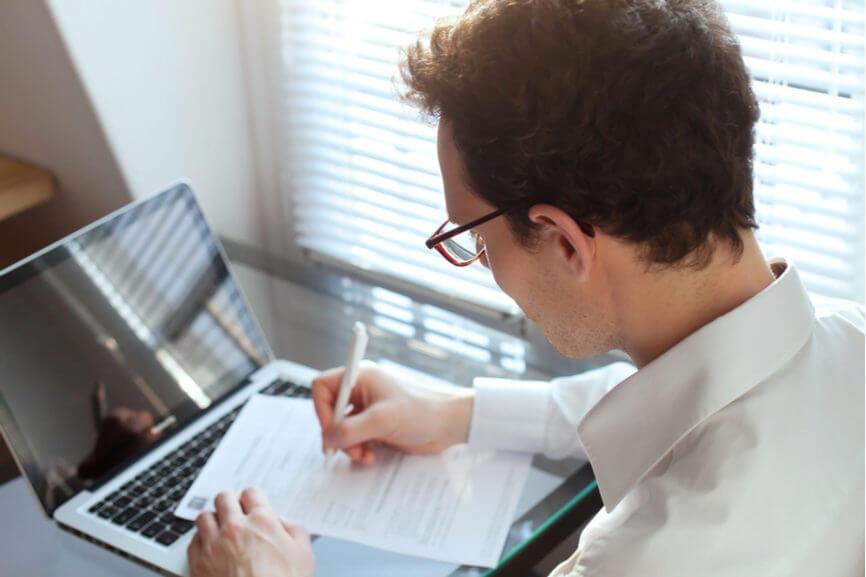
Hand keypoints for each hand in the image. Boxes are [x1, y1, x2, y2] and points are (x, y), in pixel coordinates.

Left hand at [187, 488, 313, 576]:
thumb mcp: (304, 555)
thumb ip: (295, 531)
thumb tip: (283, 525)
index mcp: (262, 522)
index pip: (251, 493)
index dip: (253, 499)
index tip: (252, 506)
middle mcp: (234, 528)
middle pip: (223, 498)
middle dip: (229, 503)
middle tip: (233, 512)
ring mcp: (213, 545)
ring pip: (203, 517)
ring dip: (212, 520)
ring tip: (218, 529)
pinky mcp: (198, 564)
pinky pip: (193, 541)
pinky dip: (200, 542)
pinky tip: (209, 549)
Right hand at [312, 361, 473, 463]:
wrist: (450, 424)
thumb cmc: (421, 412)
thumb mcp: (382, 420)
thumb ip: (350, 430)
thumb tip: (328, 439)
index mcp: (361, 377)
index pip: (323, 387)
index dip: (321, 409)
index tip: (332, 430)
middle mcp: (362, 390)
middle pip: (330, 411)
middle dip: (337, 433)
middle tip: (347, 449)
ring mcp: (369, 409)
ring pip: (342, 428)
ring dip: (349, 446)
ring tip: (363, 455)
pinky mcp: (376, 426)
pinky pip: (355, 438)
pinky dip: (359, 450)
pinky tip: (371, 456)